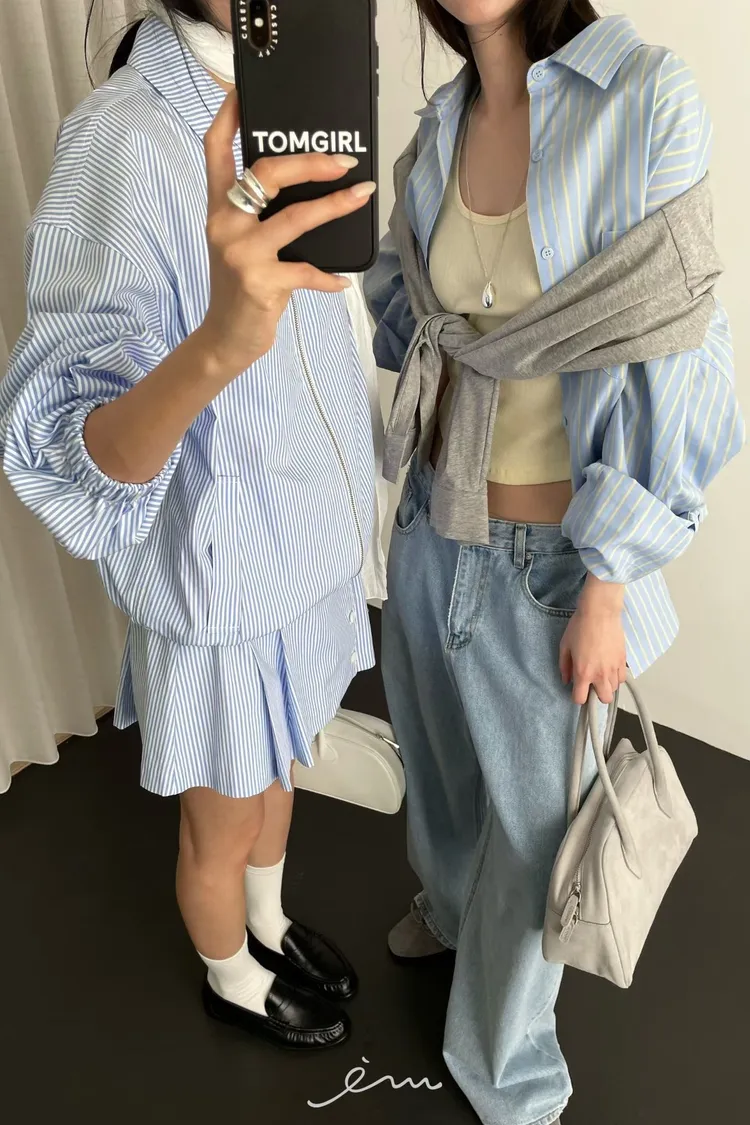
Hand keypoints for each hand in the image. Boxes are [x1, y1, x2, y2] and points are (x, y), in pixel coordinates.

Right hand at [197, 90, 375, 378]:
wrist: (225, 339)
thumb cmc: (241, 287)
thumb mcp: (240, 244)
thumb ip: (261, 215)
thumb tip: (313, 188)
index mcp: (218, 209)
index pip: (215, 150)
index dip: (230, 118)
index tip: (245, 91)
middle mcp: (225, 224)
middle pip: (265, 173)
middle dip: (309, 161)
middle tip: (344, 161)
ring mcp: (241, 254)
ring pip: (294, 217)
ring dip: (334, 206)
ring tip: (362, 195)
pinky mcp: (260, 283)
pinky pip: (306, 271)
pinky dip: (328, 277)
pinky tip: (341, 282)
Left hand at [559, 575, 626, 704]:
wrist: (600, 612)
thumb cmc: (580, 626)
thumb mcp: (565, 646)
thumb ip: (564, 666)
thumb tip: (566, 679)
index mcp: (583, 672)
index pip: (581, 699)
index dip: (577, 696)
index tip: (577, 690)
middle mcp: (600, 674)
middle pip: (603, 700)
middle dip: (597, 696)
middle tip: (592, 685)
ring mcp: (614, 668)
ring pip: (614, 689)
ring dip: (607, 685)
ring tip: (600, 674)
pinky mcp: (623, 660)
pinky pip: (622, 678)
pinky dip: (616, 677)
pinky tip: (610, 668)